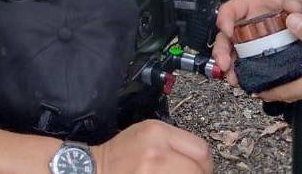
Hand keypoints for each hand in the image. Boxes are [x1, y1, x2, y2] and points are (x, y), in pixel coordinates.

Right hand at [93, 120, 211, 173]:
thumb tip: (201, 163)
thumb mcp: (149, 134)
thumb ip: (175, 143)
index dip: (206, 165)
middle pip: (197, 171)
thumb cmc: (123, 152)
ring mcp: (151, 172)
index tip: (203, 171)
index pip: (201, 150)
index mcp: (158, 132)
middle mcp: (157, 152)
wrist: (95, 168)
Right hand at [213, 0, 301, 86]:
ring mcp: (255, 37)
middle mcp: (249, 21)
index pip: (230, 10)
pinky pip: (249, 61)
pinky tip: (247, 81)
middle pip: (227, 35)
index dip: (225, 20)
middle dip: (222, 50)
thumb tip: (293, 8)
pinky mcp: (263, 50)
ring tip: (234, 79)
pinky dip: (245, 72)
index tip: (228, 32)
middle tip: (225, 64)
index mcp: (251, 3)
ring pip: (235, 52)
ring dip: (231, 66)